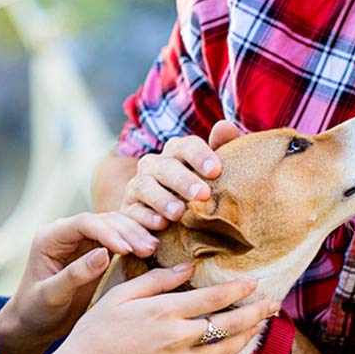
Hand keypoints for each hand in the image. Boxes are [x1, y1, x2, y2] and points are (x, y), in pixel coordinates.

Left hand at [0, 212, 157, 353]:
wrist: (34, 324)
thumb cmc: (35, 312)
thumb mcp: (51, 296)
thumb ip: (74, 275)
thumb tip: (103, 254)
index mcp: (50, 237)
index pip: (83, 223)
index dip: (108, 232)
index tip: (127, 249)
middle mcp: (67, 233)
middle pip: (103, 220)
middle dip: (127, 231)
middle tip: (149, 247)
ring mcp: (83, 240)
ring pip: (114, 225)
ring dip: (135, 234)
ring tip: (153, 247)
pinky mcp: (96, 250)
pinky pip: (120, 239)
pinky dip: (136, 242)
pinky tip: (152, 249)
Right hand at [57, 266, 277, 353]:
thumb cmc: (96, 331)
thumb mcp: (122, 295)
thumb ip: (157, 280)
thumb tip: (189, 267)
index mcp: (164, 312)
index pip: (214, 298)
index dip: (238, 289)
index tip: (254, 282)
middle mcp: (177, 338)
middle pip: (229, 325)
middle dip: (256, 313)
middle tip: (273, 304)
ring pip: (226, 350)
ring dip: (248, 337)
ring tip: (259, 325)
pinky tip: (233, 353)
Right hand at [120, 120, 241, 230]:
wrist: (170, 219)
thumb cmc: (197, 190)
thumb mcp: (211, 171)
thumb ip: (221, 147)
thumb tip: (226, 126)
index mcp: (175, 152)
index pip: (186, 146)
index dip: (200, 156)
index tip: (216, 170)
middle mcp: (153, 165)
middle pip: (165, 167)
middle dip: (183, 180)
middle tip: (202, 194)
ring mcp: (137, 187)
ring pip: (145, 187)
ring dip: (162, 200)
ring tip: (179, 213)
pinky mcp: (128, 211)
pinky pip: (133, 213)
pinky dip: (145, 220)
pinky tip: (160, 228)